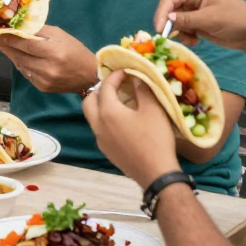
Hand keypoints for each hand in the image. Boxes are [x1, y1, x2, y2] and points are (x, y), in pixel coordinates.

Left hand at [0, 25, 100, 93]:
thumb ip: (39, 30)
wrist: (88, 75)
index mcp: (54, 52)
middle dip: (7, 46)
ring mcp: (44, 80)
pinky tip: (18, 57)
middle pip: (20, 56)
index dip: (11, 38)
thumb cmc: (74, 50)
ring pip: (21, 65)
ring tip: (5, 45)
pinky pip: (26, 74)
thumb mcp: (59, 35)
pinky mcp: (42, 88)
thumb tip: (19, 25)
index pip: (26, 44)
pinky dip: (20, 64)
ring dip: (11, 55)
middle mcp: (48, 68)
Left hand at [81, 70, 180, 187]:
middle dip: (100, 89)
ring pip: (93, 116)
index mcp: (107, 112)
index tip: (126, 70)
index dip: (115, 75)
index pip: (105, 86)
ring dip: (101, 105)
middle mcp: (97, 125)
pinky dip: (106, 119)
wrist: (157, 174)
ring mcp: (100, 140)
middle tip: (116, 85)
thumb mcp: (153, 110)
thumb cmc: (155, 139)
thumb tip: (136, 76)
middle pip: (89, 100)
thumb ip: (142, 89)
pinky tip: (122, 121)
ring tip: (120, 101)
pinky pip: (100, 129)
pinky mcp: (106, 151)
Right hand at [155, 0, 245, 52]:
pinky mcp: (197, 19)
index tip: (159, 29)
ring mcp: (195, 7)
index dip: (162, 12)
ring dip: (179, 31)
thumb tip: (167, 19)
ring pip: (175, 19)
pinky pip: (183, 26)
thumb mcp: (210, 19)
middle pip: (171, 7)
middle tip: (169, 38)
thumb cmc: (235, 20)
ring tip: (191, 40)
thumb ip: (187, 19)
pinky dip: (185, 34)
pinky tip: (195, 40)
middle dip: (170, 23)